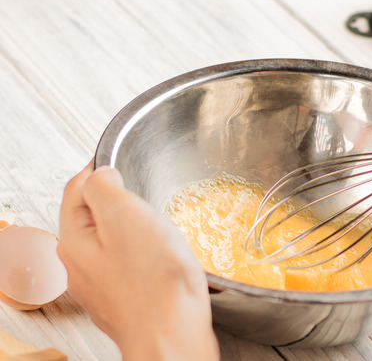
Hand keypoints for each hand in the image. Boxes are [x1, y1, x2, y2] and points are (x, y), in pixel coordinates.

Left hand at [58, 165, 218, 360]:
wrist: (173, 336)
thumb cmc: (154, 281)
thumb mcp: (125, 215)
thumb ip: (104, 186)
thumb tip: (101, 175)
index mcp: (73, 240)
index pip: (76, 187)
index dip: (100, 167)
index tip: (124, 160)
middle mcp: (80, 265)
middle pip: (94, 215)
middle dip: (120, 199)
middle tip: (149, 195)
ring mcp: (102, 286)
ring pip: (114, 241)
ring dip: (135, 228)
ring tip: (162, 226)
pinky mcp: (126, 300)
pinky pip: (131, 264)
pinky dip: (146, 254)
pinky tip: (165, 258)